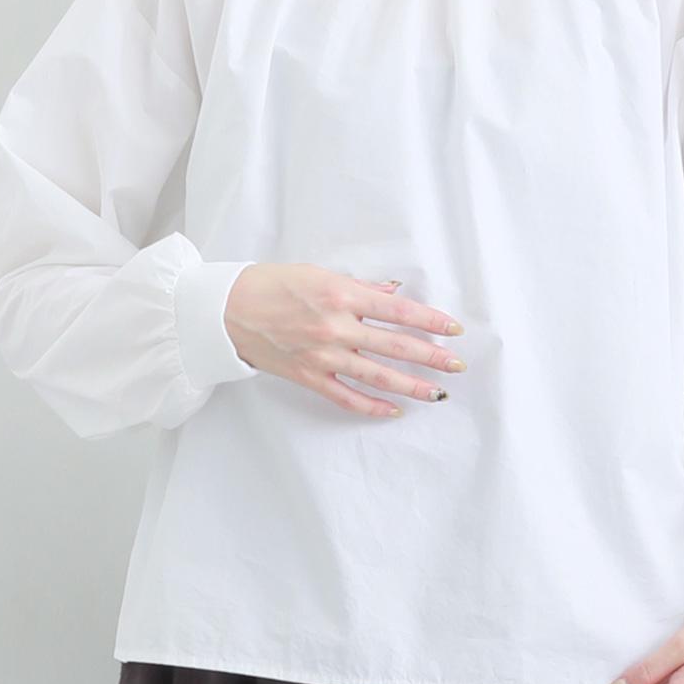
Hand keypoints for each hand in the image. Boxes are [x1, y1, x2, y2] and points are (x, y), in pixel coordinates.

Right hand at [223, 263, 465, 417]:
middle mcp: (335, 327)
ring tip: (436, 393)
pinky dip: (371, 406)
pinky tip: (393, 410)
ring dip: (410, 385)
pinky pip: (346, 397)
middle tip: (457, 365)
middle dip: (431, 356)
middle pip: (394, 346)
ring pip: (376, 376)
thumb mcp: (317, 273)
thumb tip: (393, 293)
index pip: (397, 311)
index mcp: (340, 295)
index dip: (429, 321)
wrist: (226, 310)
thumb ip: (359, 287)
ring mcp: (322, 356)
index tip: (453, 328)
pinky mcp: (308, 376)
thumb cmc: (271, 284)